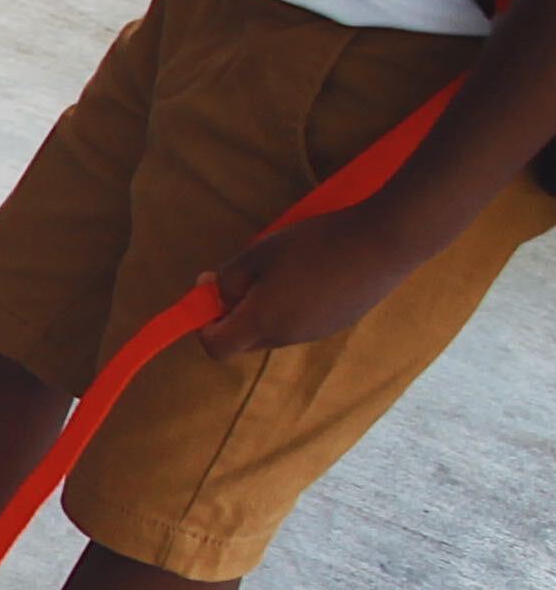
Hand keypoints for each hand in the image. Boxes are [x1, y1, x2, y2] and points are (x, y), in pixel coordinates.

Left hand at [192, 204, 425, 358]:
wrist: (386, 241)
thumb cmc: (315, 243)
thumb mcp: (259, 252)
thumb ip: (228, 277)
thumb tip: (212, 293)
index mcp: (263, 322)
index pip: (217, 348)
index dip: (204, 328)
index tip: (208, 298)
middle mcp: (287, 338)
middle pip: (245, 342)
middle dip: (233, 317)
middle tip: (242, 279)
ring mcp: (317, 333)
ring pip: (274, 332)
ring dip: (264, 310)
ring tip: (279, 271)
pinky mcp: (340, 323)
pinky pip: (302, 323)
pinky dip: (292, 307)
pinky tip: (309, 274)